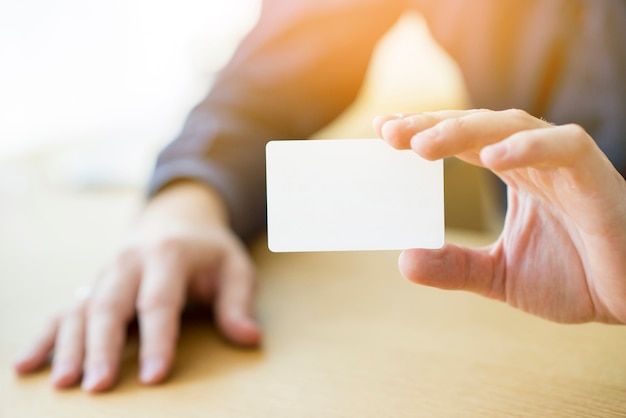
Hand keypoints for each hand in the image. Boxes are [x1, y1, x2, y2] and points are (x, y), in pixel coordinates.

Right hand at [14, 181, 260, 391]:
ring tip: (62, 384)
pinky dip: (44, 337)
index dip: (158, 339)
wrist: (176, 219)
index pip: (159, 301)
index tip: (155, 376)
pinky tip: (26, 364)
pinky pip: (62, 310)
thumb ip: (239, 302)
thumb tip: (250, 338)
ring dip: (69, 347)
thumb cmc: (210, 250)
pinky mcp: (92, 286)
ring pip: (81, 309)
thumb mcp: (235, 267)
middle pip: (110, 305)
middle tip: (99, 387)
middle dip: (103, 347)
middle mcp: (129, 262)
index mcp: (167, 255)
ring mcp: (106, 274)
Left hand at [374, 109, 625, 323]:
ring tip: (421, 145)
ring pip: (511, 127)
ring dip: (464, 131)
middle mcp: (534, 161)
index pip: (461, 143)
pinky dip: (529, 148)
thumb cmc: (576, 278)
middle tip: (389, 132)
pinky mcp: (596, 178)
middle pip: (476, 127)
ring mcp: (564, 166)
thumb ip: (456, 267)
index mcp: (513, 173)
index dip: (423, 133)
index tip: (382, 132)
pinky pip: (564, 148)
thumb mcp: (500, 277)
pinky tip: (492, 156)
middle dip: (432, 126)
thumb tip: (404, 261)